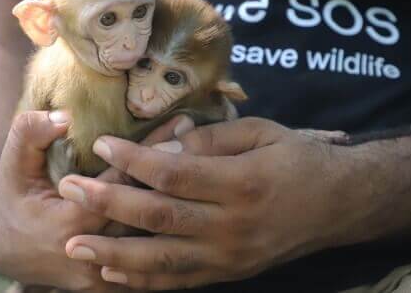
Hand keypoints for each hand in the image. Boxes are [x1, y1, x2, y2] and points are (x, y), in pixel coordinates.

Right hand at [0, 110, 191, 290]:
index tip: (181, 123)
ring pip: (156, 238)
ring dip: (182, 200)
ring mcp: (105, 277)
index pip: (122, 183)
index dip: (153, 152)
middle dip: (179, 172)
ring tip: (209, 164)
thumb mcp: (13, 164)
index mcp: (69, 224)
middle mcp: (93, 256)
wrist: (7, 251)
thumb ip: (30, 134)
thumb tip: (65, 116)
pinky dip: (173, 229)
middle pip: (149, 211)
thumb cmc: (14, 200)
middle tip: (206, 139)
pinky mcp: (113, 286)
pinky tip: (194, 200)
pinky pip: (152, 257)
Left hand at [59, 117, 353, 289]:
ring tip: (74, 244)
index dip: (133, 159)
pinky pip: (180, 283)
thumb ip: (211, 140)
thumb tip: (161, 146)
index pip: (174, 172)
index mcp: (242, 183)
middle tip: (69, 189)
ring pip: (162, 260)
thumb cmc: (299, 159)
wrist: (340, 204)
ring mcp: (230, 256)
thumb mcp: (262, 133)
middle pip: (159, 217)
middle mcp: (233, 225)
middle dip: (108, 203)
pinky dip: (142, 282)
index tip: (100, 143)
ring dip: (114, 253)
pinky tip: (110, 273)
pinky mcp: (230, 273)